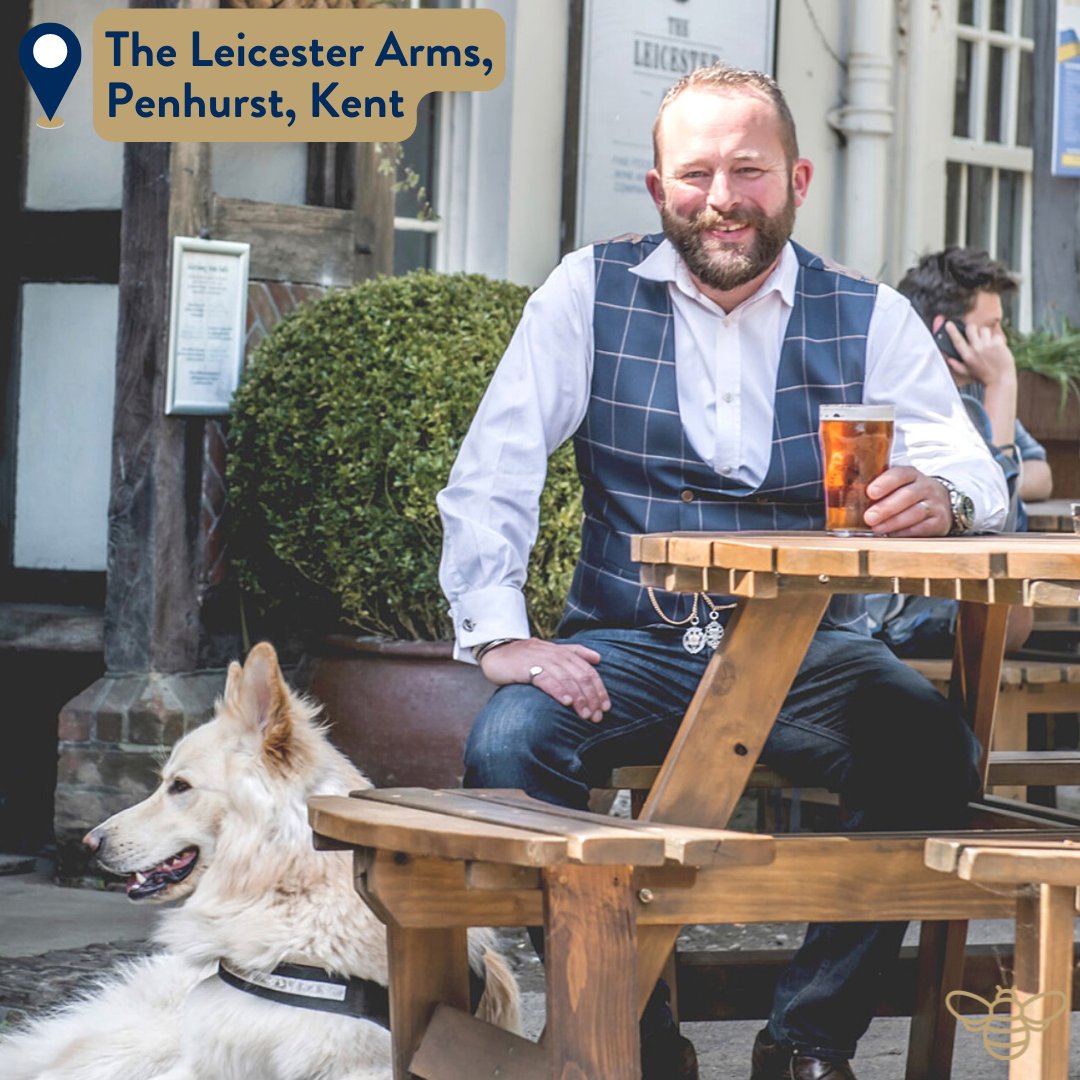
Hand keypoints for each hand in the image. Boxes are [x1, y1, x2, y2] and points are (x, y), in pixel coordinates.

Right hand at [479, 638, 611, 722]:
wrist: (496, 651)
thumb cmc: (525, 656)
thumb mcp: (551, 652)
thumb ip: (574, 653)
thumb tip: (598, 658)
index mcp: (563, 652)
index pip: (588, 670)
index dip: (599, 688)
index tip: (606, 707)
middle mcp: (555, 655)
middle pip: (580, 675)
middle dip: (592, 697)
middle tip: (597, 716)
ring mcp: (541, 660)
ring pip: (567, 678)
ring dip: (579, 697)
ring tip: (586, 714)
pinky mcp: (527, 668)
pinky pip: (546, 679)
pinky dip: (558, 690)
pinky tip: (566, 702)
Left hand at [863, 467, 951, 536]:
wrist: (940, 503)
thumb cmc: (906, 494)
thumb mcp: (895, 486)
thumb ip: (874, 488)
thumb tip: (843, 494)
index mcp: (911, 474)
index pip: (900, 474)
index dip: (885, 482)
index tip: (871, 492)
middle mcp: (925, 487)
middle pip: (907, 495)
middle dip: (886, 507)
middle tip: (869, 517)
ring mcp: (935, 504)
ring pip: (916, 512)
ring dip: (894, 522)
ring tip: (877, 529)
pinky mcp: (940, 521)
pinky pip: (923, 528)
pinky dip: (906, 532)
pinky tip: (892, 535)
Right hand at [941, 320, 1015, 389]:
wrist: (1001, 379)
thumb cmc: (985, 376)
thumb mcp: (968, 372)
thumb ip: (957, 365)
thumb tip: (948, 359)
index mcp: (967, 356)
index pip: (957, 340)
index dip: (952, 331)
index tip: (949, 324)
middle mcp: (976, 349)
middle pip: (971, 328)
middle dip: (972, 328)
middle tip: (975, 334)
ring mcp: (988, 345)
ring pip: (984, 329)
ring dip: (986, 334)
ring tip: (988, 343)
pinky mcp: (998, 343)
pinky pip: (996, 335)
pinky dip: (997, 340)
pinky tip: (997, 347)